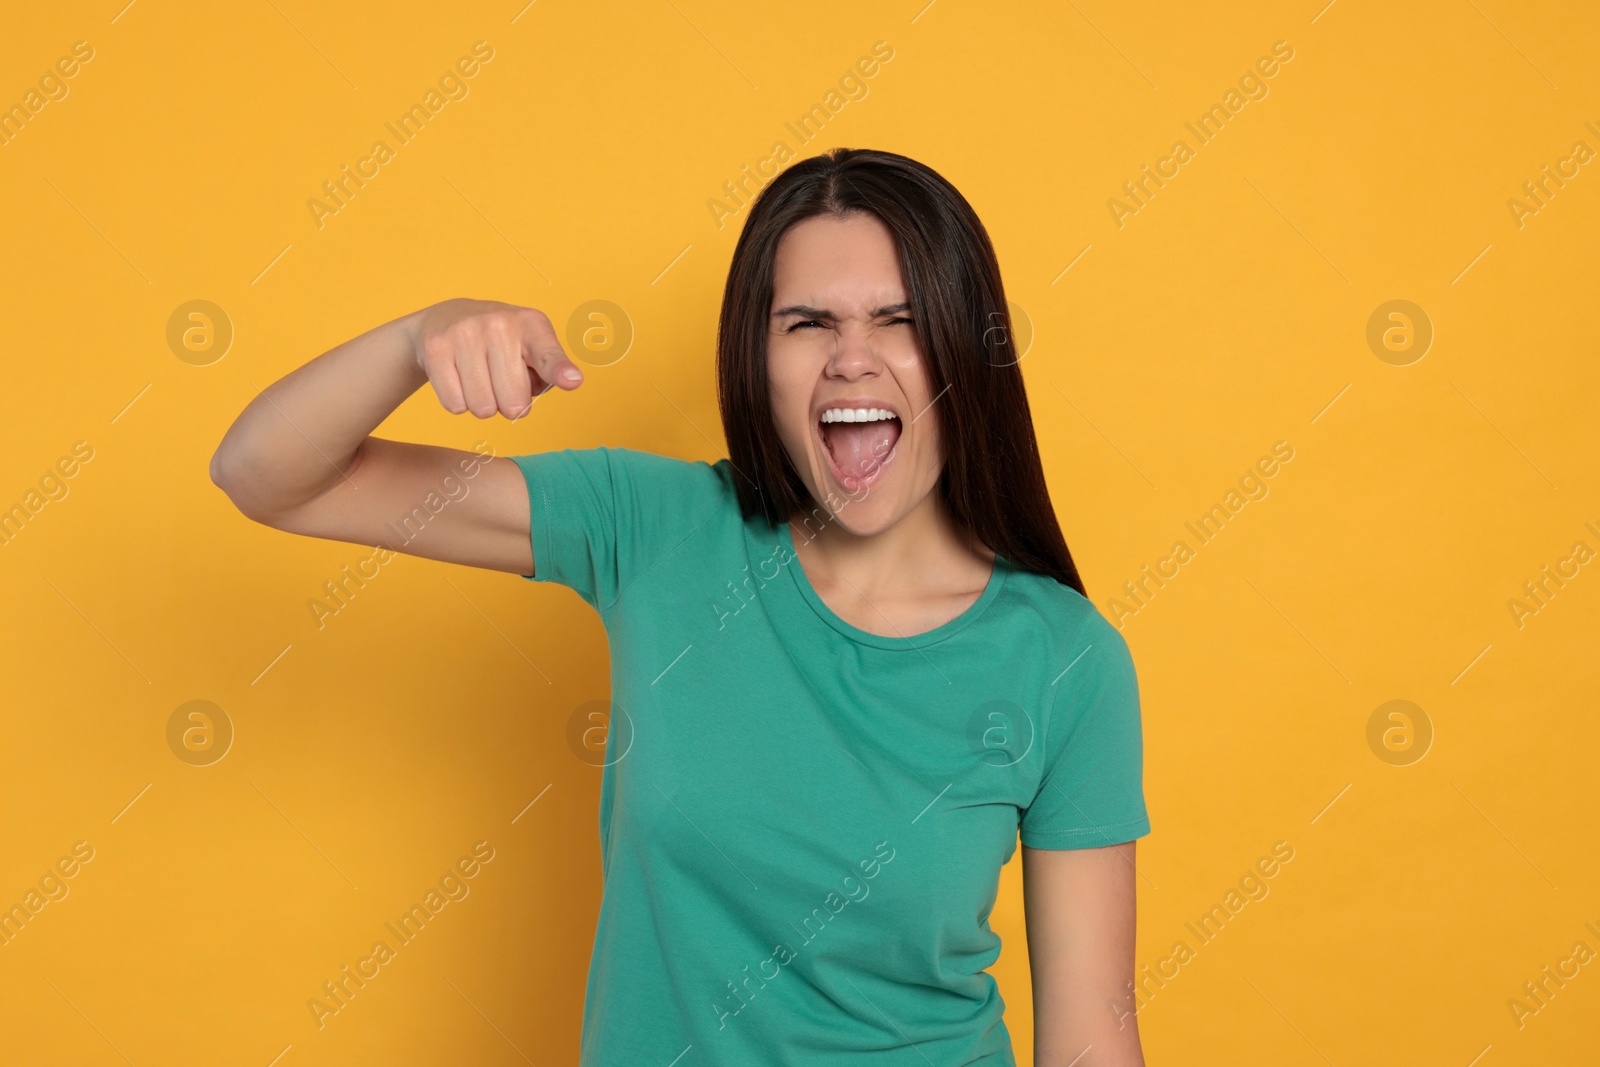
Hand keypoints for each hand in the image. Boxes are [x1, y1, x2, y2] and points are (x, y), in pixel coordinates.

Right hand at [410, 298, 583, 419]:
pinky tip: (460, 379)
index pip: (548, 355)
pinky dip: (459, 402)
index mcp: (531, 324)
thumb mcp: (531, 348)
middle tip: (501, 382)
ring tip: (480, 379)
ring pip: (482, 408)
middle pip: (513, 403)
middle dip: (509, 405)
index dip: (559, 371)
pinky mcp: (436, 349)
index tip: (572, 380)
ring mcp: (465, 334)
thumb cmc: (501, 343)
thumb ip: (551, 372)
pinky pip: (455, 404)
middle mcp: (499, 324)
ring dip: (483, 405)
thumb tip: (570, 380)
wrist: (445, 318)